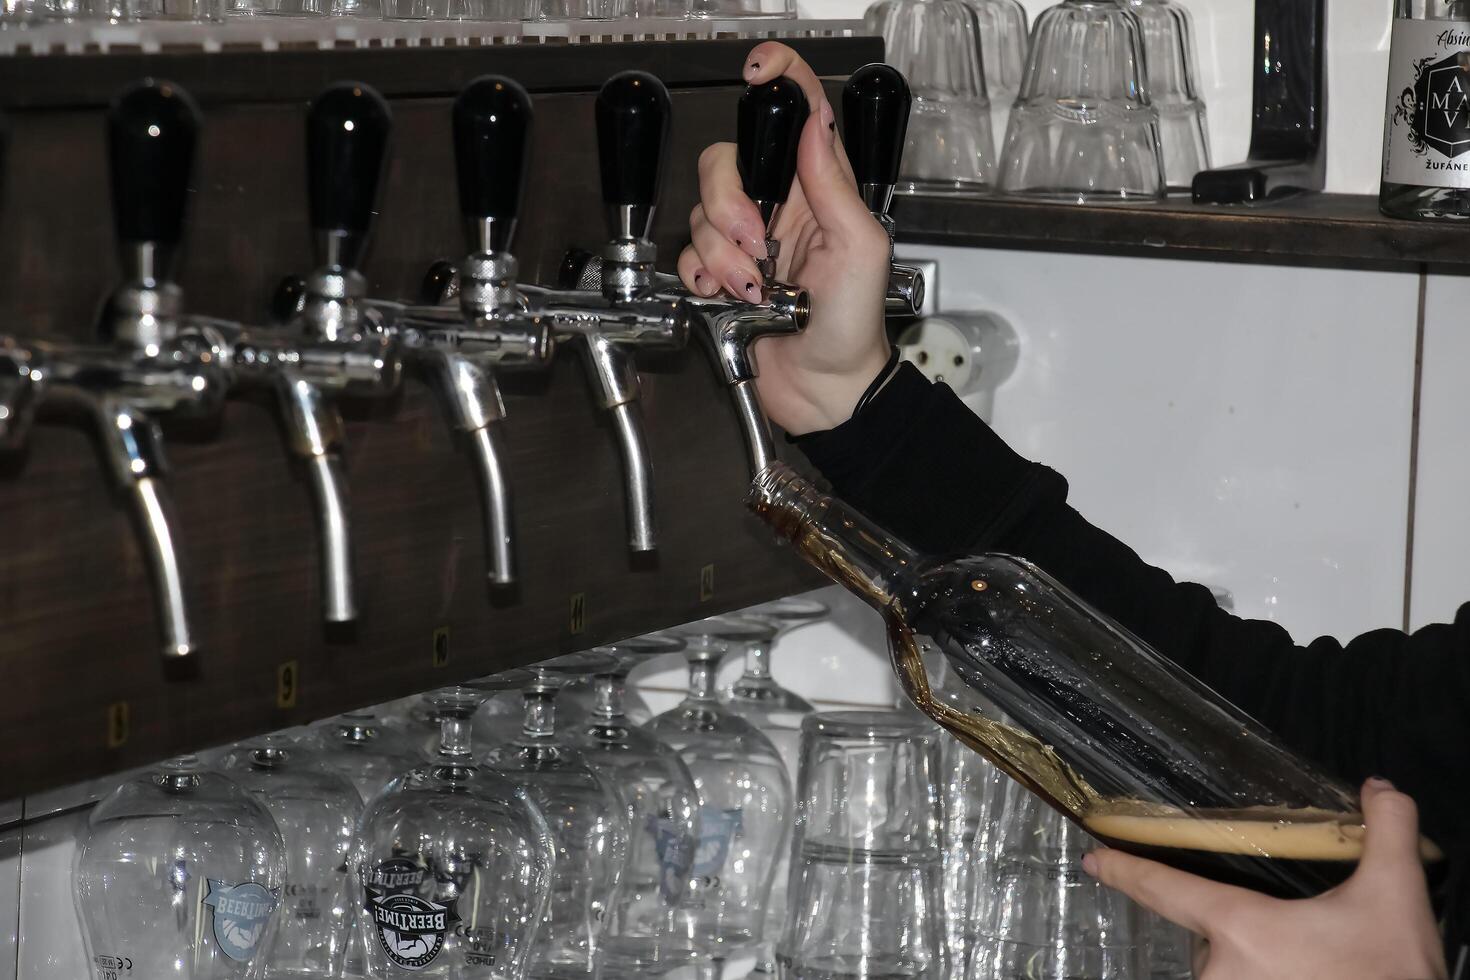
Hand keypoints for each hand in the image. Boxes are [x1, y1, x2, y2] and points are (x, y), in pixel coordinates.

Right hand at [677, 41, 892, 435]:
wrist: (826, 389)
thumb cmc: (854, 325)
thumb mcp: (860, 248)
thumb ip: (835, 184)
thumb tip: (815, 124)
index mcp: (818, 188)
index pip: (796, 113)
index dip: (776, 79)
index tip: (758, 72)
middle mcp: (778, 206)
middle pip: (726, 163)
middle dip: (728, 203)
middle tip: (756, 244)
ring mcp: (745, 241)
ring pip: (702, 212)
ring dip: (722, 255)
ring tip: (754, 289)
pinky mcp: (718, 274)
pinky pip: (687, 254)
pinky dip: (702, 276)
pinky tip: (728, 296)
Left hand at [1085, 779, 1446, 979]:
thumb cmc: (1391, 976)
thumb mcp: (1396, 896)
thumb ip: (1385, 831)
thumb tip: (1379, 788)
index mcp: (1240, 929)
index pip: (1164, 888)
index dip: (1125, 869)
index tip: (1093, 857)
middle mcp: (1220, 973)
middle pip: (1210, 930)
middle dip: (1243, 924)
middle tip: (1299, 937)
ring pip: (1222, 967)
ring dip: (1253, 960)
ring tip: (1306, 964)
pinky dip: (1257, 975)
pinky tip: (1295, 973)